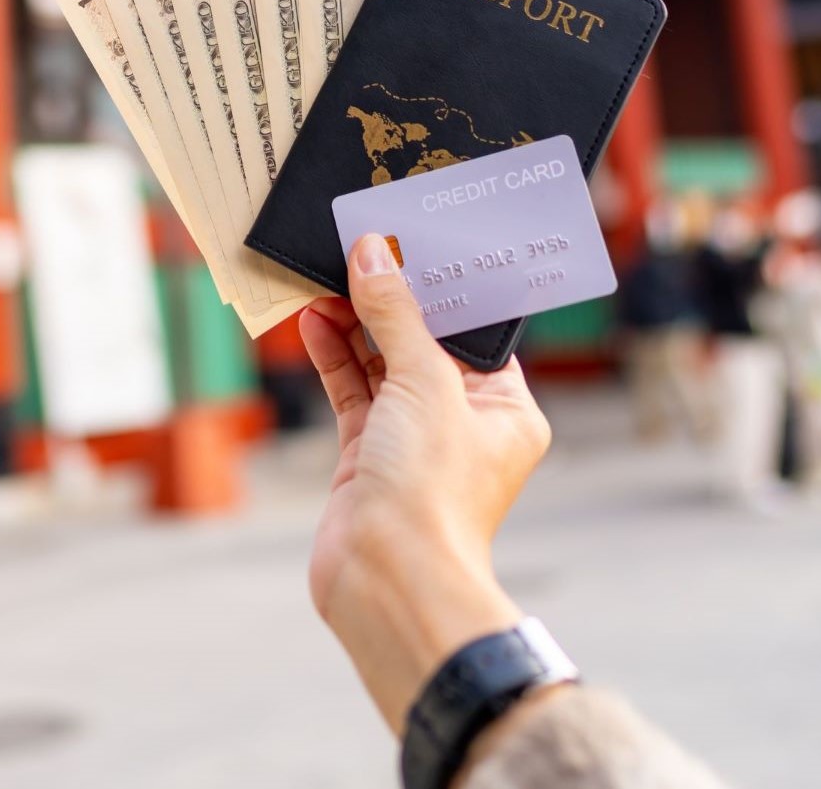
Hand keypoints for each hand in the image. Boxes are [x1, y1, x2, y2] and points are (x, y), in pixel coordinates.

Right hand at [300, 233, 551, 734]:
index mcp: (506, 408)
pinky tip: (313, 321)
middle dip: (391, 299)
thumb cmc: (433, 492)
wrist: (387, 578)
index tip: (413, 242)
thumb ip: (395, 315)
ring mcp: (412, 439)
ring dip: (354, 323)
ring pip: (381, 364)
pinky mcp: (367, 455)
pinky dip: (333, 357)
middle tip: (360, 249)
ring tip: (325, 276)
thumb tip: (375, 256)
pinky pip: (350, 391)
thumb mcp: (422, 383)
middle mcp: (463, 422)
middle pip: (424, 342)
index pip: (475, 331)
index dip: (444, 287)